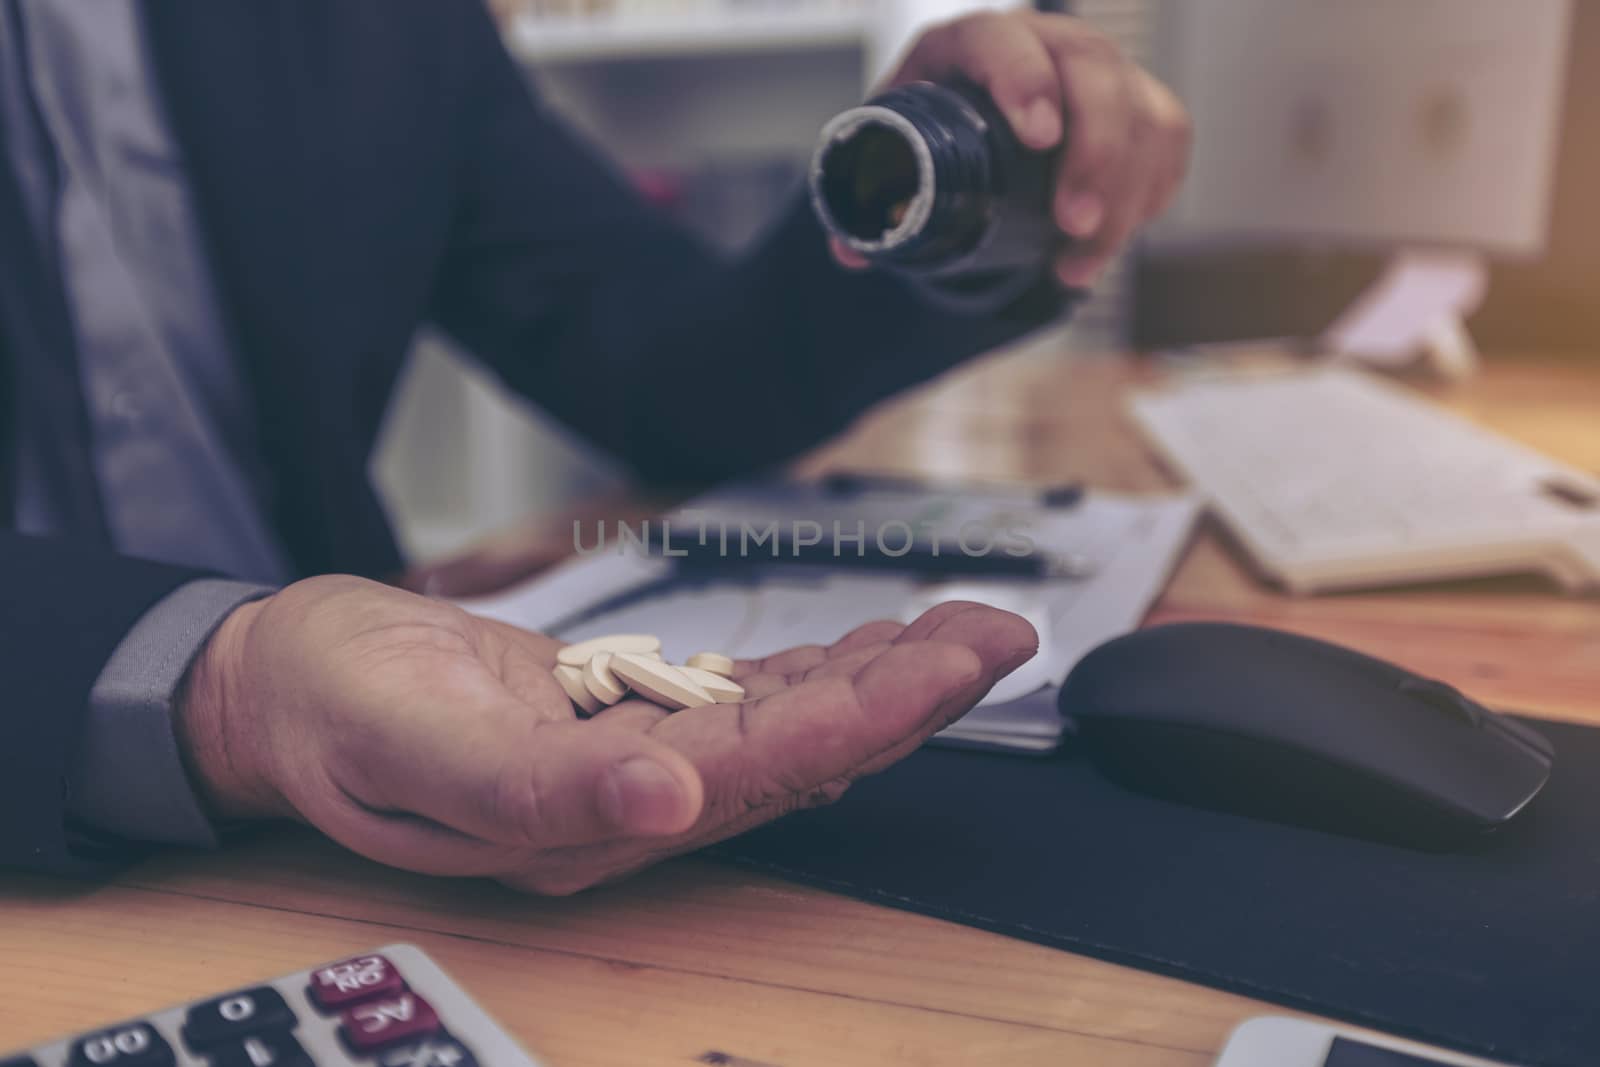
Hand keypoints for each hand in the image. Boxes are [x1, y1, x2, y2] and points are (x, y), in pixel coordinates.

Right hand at [177, 575, 1036, 892]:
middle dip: (909, 694)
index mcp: (589, 826)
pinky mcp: (625, 720)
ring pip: (787, 723)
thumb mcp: (408, 745)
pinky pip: (744, 698)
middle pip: (802, 752)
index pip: (764, 775)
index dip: (869, 721)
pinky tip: (875, 644)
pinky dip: (817, 667)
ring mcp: (634, 765)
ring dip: (881, 677)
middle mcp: (631, 808)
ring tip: (967, 630)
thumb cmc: (330, 710)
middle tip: (1000, 635)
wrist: (285, 685)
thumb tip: (666, 809)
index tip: (956, 667)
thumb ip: (537, 789)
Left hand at [831, 9, 1190, 288]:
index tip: (1038, 137)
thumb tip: (851, 251)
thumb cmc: (930, 133)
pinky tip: (1120, 233)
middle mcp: (1046, 43)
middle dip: (1095, 155)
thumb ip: (872, 199)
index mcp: (970, 44)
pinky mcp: (1139, 104)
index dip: (1025, 81)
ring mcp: (1101, 71)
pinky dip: (1153, 191)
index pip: (1004, 41)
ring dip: (1123, 197)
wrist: (975, 123)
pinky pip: (1168, 139)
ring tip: (1078, 266)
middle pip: (1095, 74)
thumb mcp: (892, 154)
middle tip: (1072, 225)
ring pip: (1142, 115)